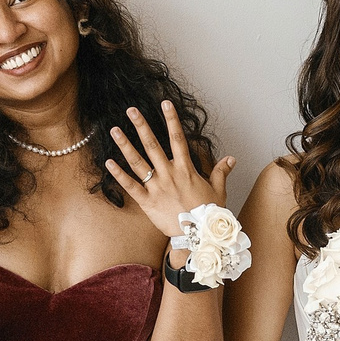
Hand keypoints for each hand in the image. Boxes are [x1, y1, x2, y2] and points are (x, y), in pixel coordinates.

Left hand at [105, 101, 235, 240]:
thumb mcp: (218, 190)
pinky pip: (130, 186)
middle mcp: (169, 174)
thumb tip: (231, 158)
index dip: (171, 120)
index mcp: (186, 169)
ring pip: (138, 162)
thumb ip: (221, 172)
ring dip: (125, 145)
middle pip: (153, 145)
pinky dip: (119, 174)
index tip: (165, 103)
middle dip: (142, 125)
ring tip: (114, 130)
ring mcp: (157, 187)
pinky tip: (108, 162)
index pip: (178, 138)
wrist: (197, 237)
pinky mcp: (147, 202)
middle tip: (131, 110)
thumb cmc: (208, 214)